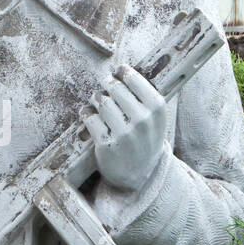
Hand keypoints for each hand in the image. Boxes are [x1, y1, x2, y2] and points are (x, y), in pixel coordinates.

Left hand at [83, 64, 168, 191]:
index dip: (123, 72)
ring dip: (95, 98)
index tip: (118, 71)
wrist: (141, 174)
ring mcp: (124, 133)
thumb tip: (121, 70)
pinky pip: (90, 118)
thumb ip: (144, 96)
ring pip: (101, 101)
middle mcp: (142, 120)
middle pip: (115, 88)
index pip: (134, 79)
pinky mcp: (107, 144)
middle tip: (105, 84)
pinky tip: (87, 114)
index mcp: (157, 109)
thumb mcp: (155, 119)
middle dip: (107, 84)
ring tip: (96, 99)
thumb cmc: (146, 139)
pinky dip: (86, 113)